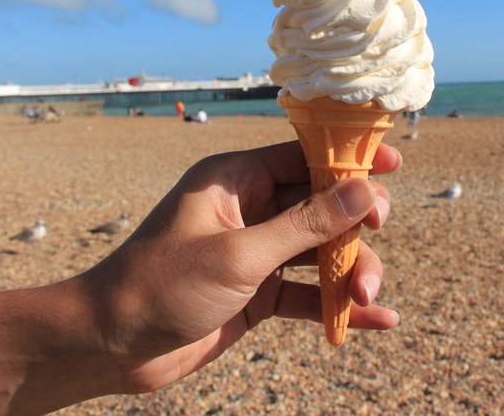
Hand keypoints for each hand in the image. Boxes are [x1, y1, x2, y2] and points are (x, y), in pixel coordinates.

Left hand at [81, 140, 401, 393]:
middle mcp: (249, 209)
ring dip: (349, 271)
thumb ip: (306, 225)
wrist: (109, 348)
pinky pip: (307, 293)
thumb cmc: (161, 286)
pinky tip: (374, 318)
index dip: (350, 160)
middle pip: (321, 204)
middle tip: (376, 233)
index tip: (394, 162)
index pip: (303, 156)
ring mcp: (254, 252)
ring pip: (320, 252)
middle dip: (354, 222)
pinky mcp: (256, 294)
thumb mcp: (240, 254)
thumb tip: (365, 191)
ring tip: (366, 296)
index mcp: (235, 179)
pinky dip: (336, 304)